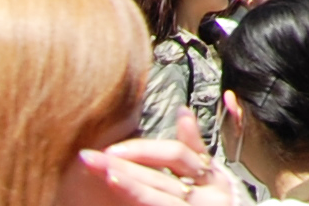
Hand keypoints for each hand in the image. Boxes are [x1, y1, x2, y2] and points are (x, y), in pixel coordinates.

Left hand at [72, 114, 238, 205]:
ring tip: (105, 176)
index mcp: (213, 178)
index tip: (112, 150)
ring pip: (157, 199)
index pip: (176, 156)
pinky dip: (137, 200)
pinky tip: (119, 195)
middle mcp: (209, 198)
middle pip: (160, 178)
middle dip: (124, 167)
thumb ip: (194, 147)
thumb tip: (182, 112)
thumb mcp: (212, 174)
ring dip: (129, 187)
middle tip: (91, 159)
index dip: (144, 150)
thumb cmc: (217, 202)